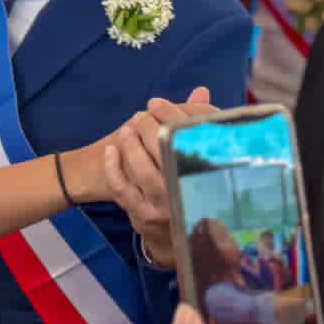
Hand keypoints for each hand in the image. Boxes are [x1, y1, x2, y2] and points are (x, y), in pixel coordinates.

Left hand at [104, 87, 215, 268]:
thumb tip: (201, 90)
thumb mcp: (201, 157)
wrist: (182, 234)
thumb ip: (198, 124)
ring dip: (132, 146)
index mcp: (212, 176)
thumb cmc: (192, 184)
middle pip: (170, 154)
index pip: (194, 140)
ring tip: (128, 129)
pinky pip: (123, 189)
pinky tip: (111, 150)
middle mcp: (191, 194)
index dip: (174, 117)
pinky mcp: (144, 216)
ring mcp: (166, 208)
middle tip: (143, 115)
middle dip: (152, 129)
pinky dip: (113, 167)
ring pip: (146, 173)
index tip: (158, 105)